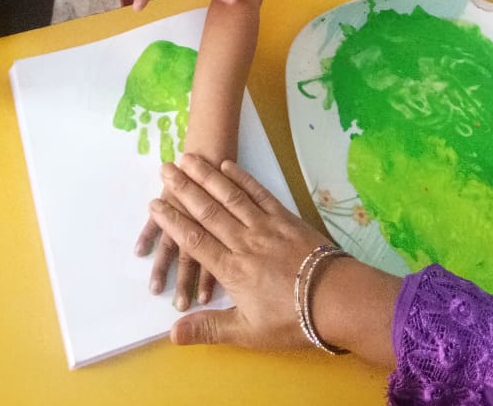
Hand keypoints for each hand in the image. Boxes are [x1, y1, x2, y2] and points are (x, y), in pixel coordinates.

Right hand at [148, 155, 330, 349]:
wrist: (336, 299)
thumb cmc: (292, 321)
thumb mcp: (248, 333)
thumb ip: (209, 328)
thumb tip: (171, 332)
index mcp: (232, 270)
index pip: (194, 240)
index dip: (172, 221)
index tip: (155, 203)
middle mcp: (243, 242)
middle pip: (208, 211)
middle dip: (184, 189)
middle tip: (165, 168)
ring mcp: (265, 226)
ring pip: (230, 196)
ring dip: (208, 176)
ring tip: (190, 158)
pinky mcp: (285, 217)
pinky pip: (259, 193)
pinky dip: (242, 178)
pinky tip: (228, 165)